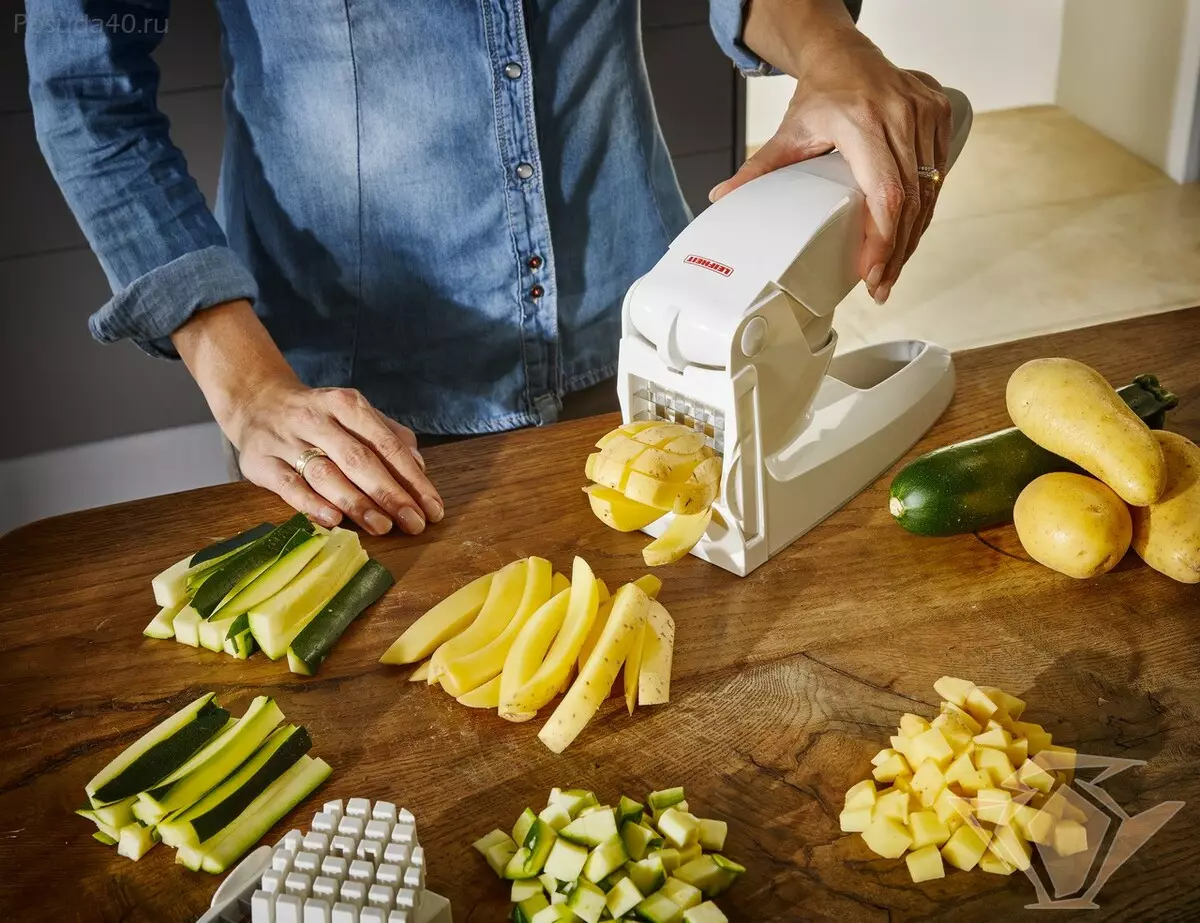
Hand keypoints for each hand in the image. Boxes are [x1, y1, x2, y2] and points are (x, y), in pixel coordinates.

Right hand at [172, 300, 442, 535]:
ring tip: (384, 527)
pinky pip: (290, 486)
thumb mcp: (356, 415)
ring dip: (357, 503)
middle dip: (391, 494)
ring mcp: (286, 440)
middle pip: (360, 460)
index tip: (432, 508)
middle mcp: (317, 419)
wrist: (256, 402)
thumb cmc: (320, 417)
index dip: (412, 478)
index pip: (386, 443)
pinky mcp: (261, 462)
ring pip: (326, 474)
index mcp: (346, 404)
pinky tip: (334, 521)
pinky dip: (312, 504)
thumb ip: (390, 437)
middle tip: (415, 523)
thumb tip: (419, 467)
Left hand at [717, 0, 953, 303]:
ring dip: (913, 237)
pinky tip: (909, 237)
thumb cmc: (822, 94)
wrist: (846, 55)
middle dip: (897, 251)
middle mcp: (901, 117)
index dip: (883, 238)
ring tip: (891, 272)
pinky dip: (925, 210)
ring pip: (930, 192)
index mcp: (862, 122)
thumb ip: (757, 168)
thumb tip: (721, 197)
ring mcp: (926, 115)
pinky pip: (938, 175)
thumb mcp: (788, 132)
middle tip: (880, 286)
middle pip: (911, 201)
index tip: (871, 271)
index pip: (885, 192)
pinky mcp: (942, 117)